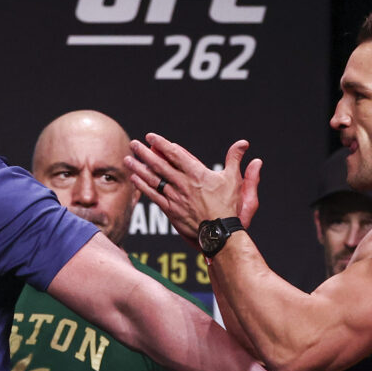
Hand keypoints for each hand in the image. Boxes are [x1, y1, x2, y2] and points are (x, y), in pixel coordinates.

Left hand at [126, 136, 262, 237]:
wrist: (219, 233)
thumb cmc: (228, 207)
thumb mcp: (234, 180)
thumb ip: (235, 159)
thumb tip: (243, 143)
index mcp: (196, 174)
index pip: (175, 154)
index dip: (162, 144)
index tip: (151, 137)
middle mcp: (182, 184)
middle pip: (159, 165)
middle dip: (145, 153)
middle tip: (134, 144)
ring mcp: (175, 198)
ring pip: (153, 179)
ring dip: (139, 168)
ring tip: (128, 159)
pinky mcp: (170, 211)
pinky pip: (153, 196)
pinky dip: (143, 186)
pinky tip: (135, 179)